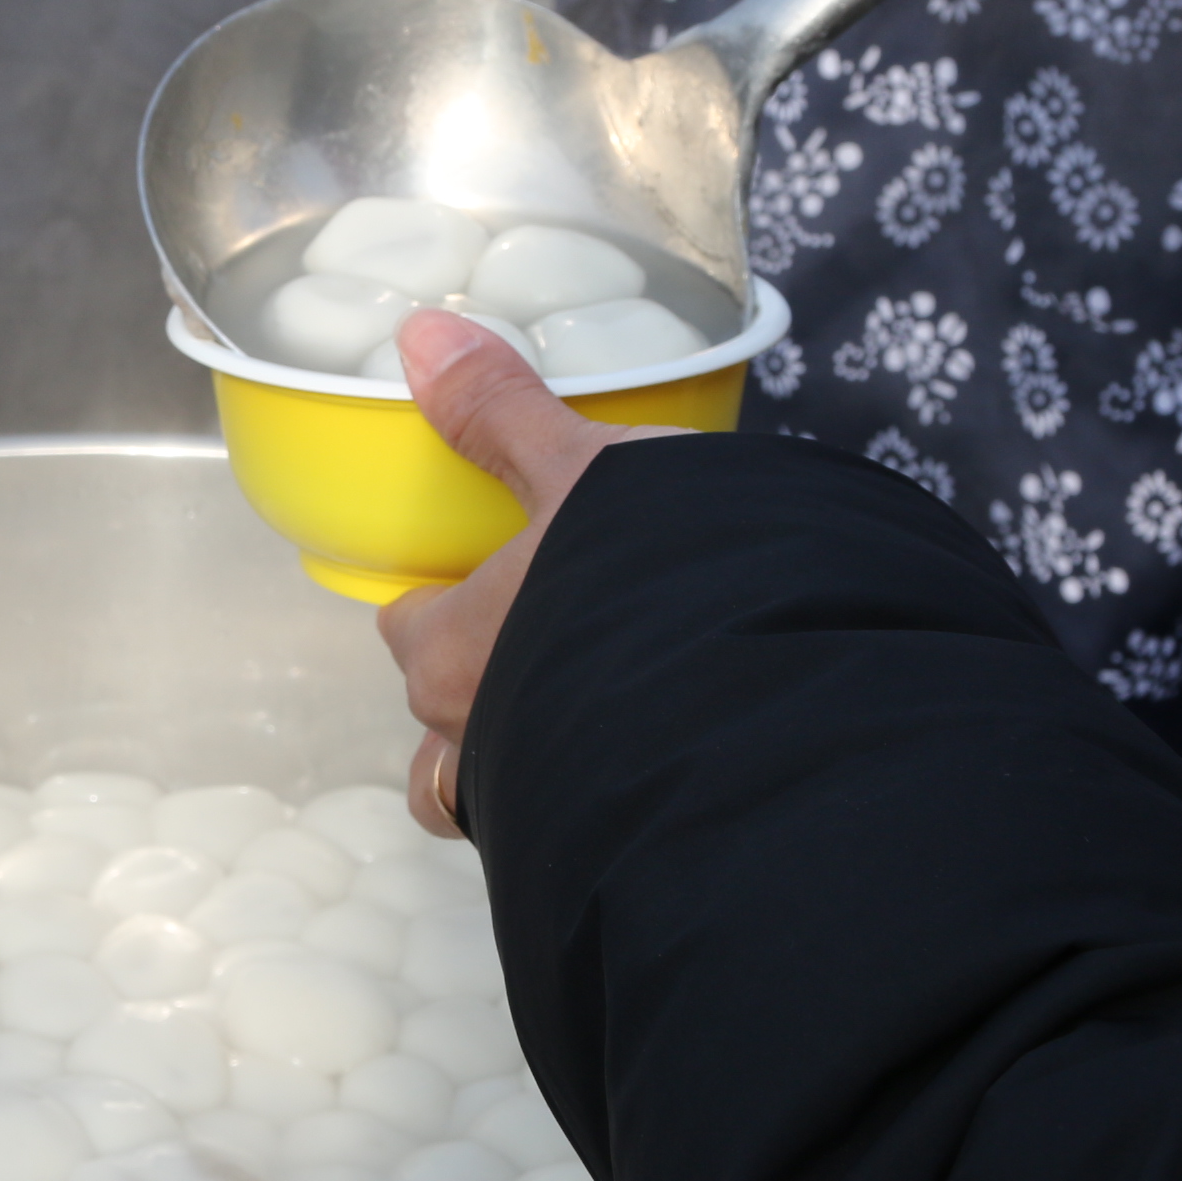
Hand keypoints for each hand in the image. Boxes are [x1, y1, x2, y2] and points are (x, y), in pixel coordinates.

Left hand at [374, 312, 680, 838]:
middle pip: (435, 737)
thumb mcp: (583, 470)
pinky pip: (575, 829)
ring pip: (495, 802)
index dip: (431, 605)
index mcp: (452, 652)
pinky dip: (592, 804)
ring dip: (518, 770)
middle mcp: (478, 742)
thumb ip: (503, 412)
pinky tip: (647, 766)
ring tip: (577, 729)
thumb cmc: (654, 581)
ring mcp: (539, 805)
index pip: (408, 631)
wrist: (773, 691)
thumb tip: (427, 341)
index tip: (458, 586)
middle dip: (470, 705)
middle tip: (527, 660)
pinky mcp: (617, 839)